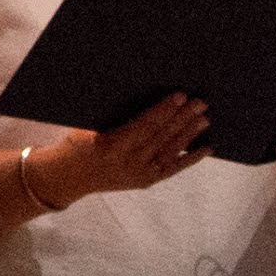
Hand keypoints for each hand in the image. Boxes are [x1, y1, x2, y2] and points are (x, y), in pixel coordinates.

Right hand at [56, 93, 211, 200]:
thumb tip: (141, 94)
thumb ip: (114, 117)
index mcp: (111, 146)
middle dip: (182, 118)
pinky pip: (173, 168)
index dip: (164, 110)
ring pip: (170, 150)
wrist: (68, 178)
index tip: (179, 95)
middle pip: (161, 136)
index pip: (145, 125)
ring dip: (189, 133)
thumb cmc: (76, 145)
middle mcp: (128, 162)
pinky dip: (191, 158)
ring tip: (204, 119)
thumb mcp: (86, 128)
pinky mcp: (146, 181)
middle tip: (200, 102)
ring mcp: (139, 174)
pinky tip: (207, 148)